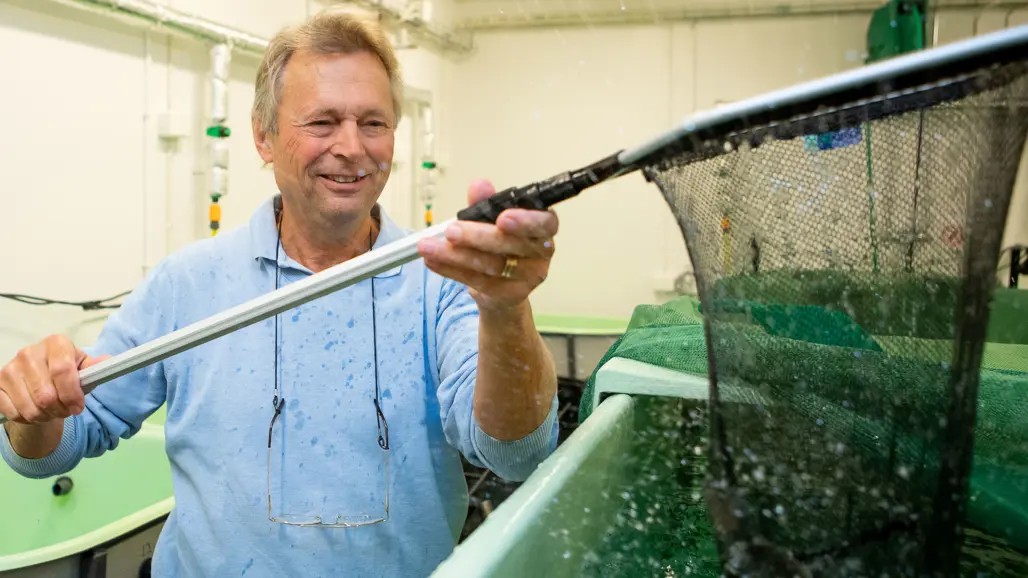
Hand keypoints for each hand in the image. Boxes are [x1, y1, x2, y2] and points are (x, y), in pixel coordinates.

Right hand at [0, 335, 108, 423]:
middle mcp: (29, 352)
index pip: (63, 370)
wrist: (39, 381)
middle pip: (46, 395)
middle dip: (60, 410)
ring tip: (52, 412)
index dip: (72, 394)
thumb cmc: (66, 374)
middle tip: (66, 412)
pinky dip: (27, 420)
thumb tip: (107, 361)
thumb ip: (95, 368)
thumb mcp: (83, 369)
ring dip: (45, 417)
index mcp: (55, 343)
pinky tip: (35, 412)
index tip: (78, 407)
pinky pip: (13, 413)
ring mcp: (9, 368)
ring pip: (30, 408)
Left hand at [418, 179, 557, 312]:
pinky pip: (480, 282)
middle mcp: (542, 253)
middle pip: (513, 246)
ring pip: (493, 266)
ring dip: (457, 255)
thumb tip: (479, 186)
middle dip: (479, 237)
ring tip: (429, 246)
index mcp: (543, 227)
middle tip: (451, 230)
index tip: (502, 217)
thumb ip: (485, 202)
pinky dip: (452, 270)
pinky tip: (433, 260)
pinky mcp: (511, 295)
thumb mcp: (491, 218)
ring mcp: (529, 277)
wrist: (503, 284)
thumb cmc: (501, 242)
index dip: (526, 221)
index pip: (545, 223)